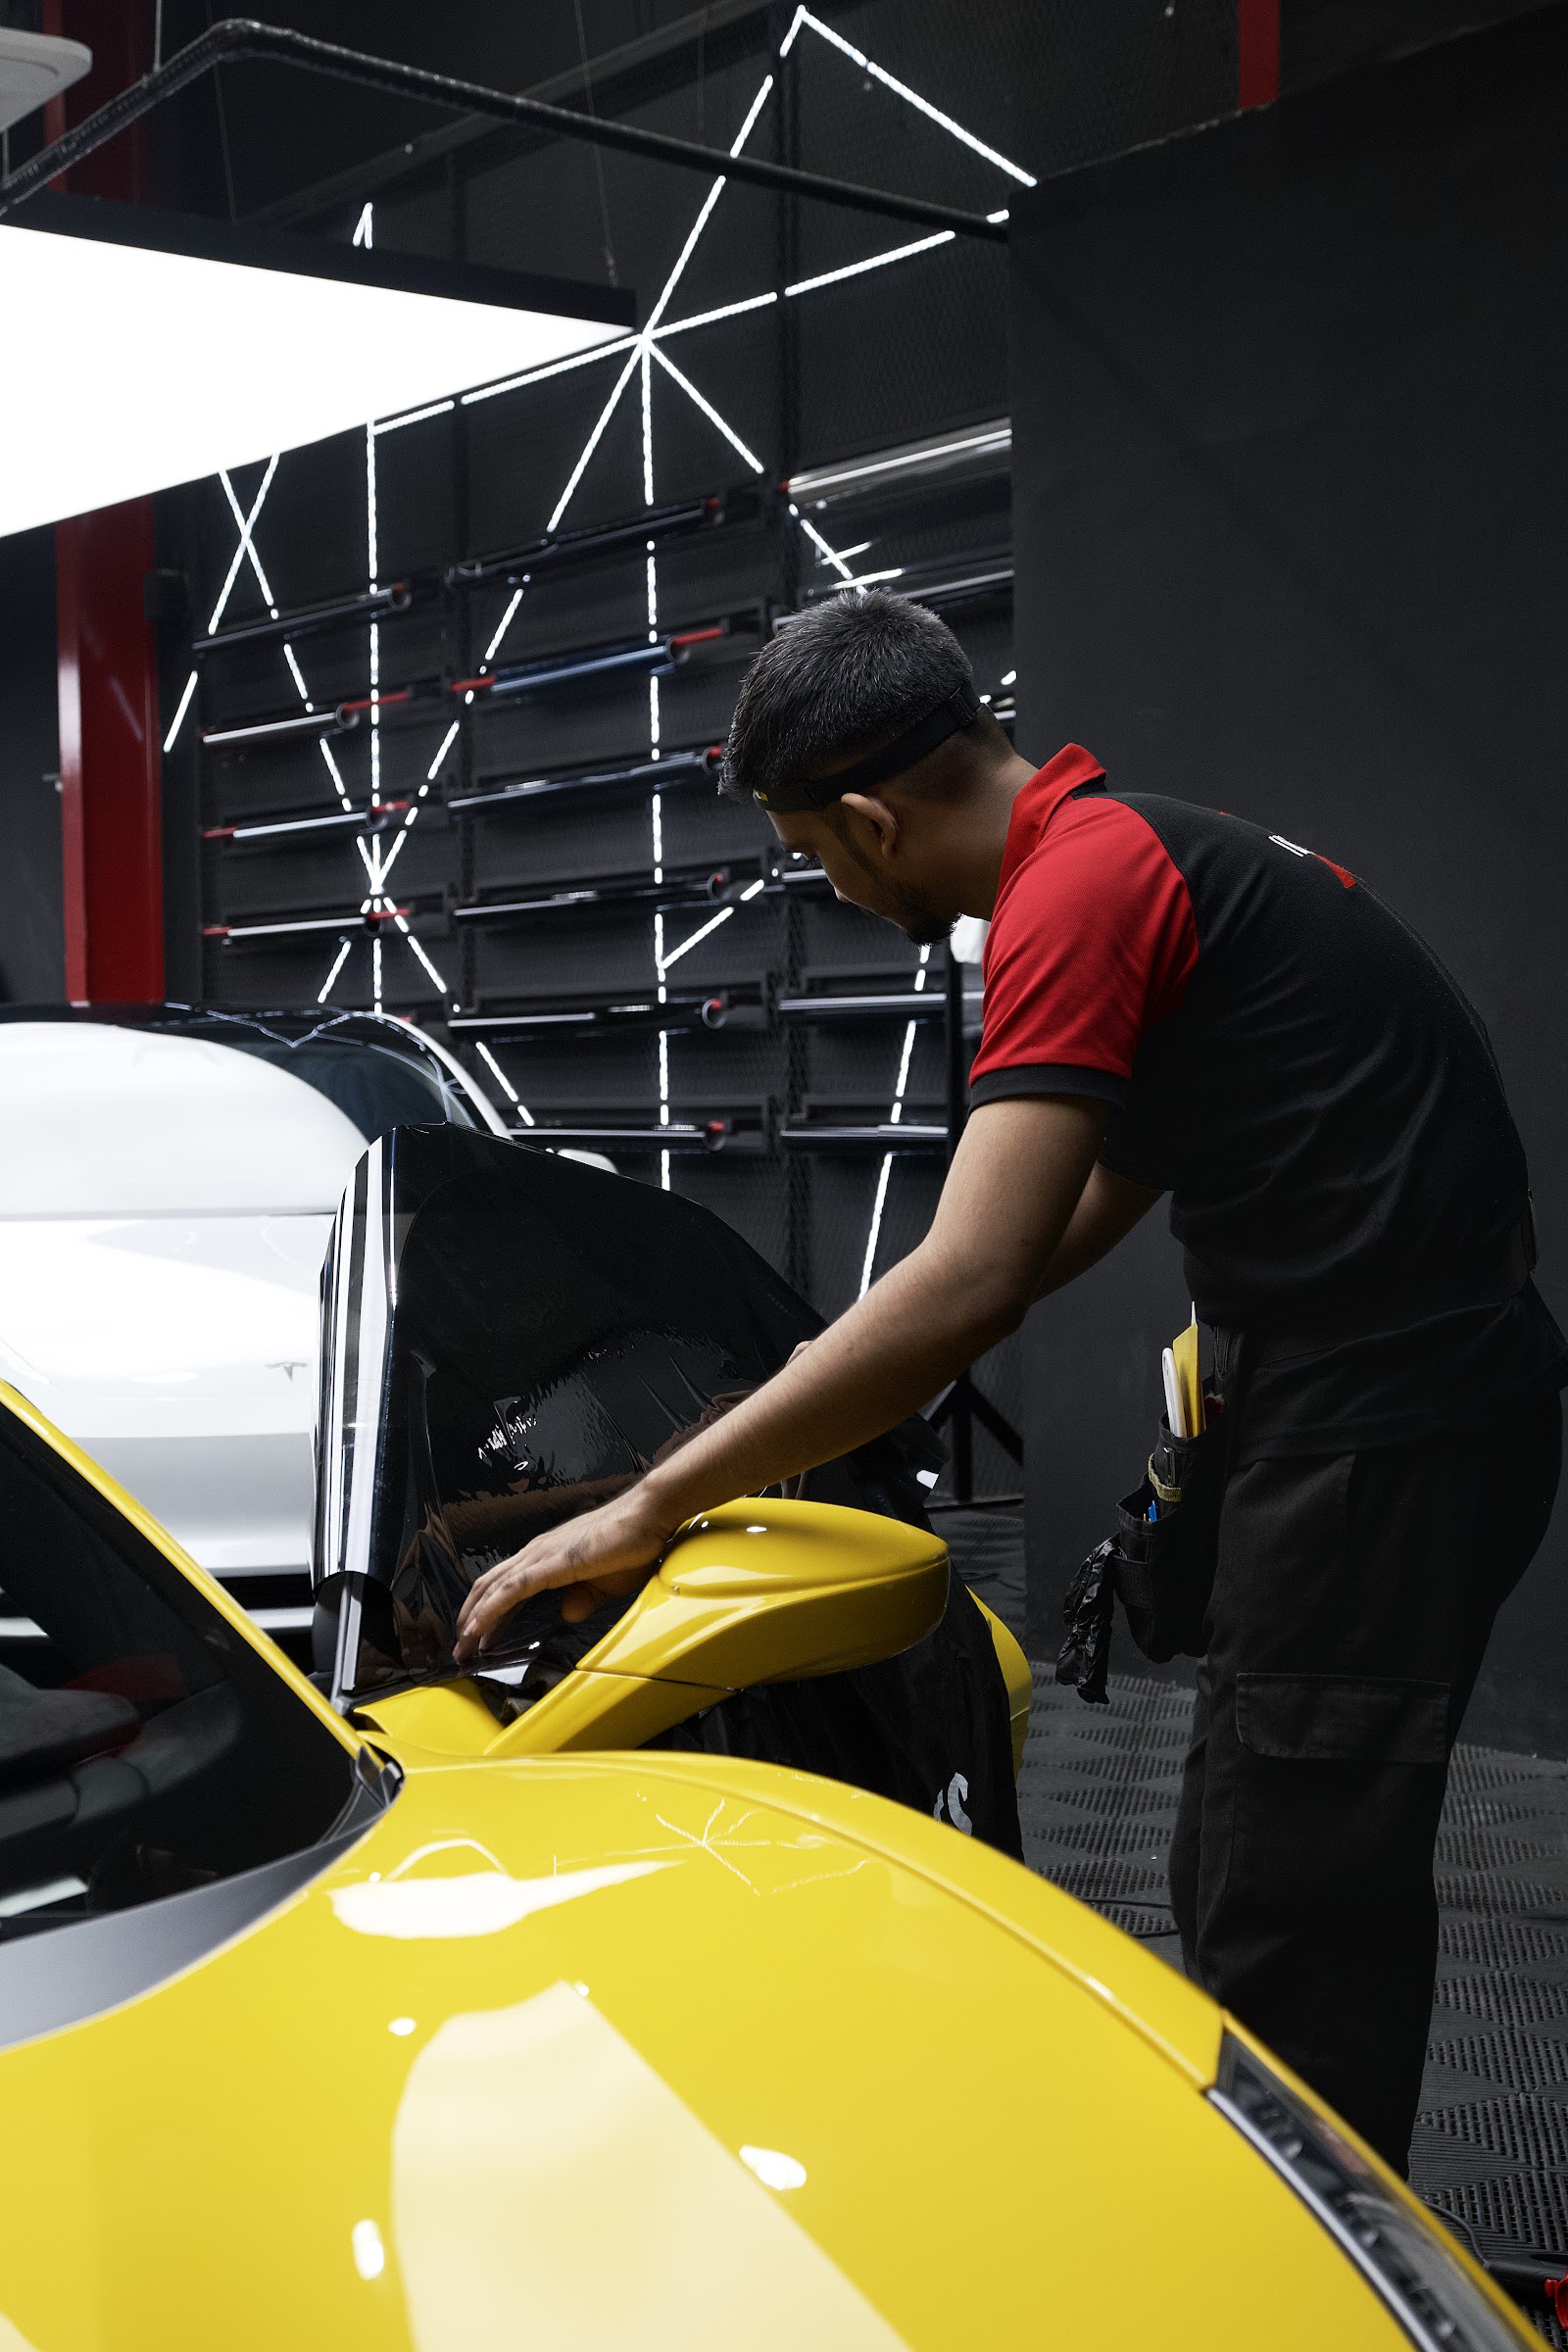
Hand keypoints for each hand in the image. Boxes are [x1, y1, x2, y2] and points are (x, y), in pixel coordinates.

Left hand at [452, 1479, 678, 1661]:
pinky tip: (478, 1628)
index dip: (488, 1613)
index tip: (478, 1640)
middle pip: (490, 1586)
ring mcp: (542, 1555)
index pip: (505, 1586)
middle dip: (471, 1619)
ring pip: (494, 1589)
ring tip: (462, 1646)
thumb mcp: (604, 1584)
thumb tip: (568, 1614)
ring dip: (474, 1619)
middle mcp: (537, 1551)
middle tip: (460, 1649)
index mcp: (547, 1555)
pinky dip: (490, 1611)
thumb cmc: (631, 1545)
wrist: (648, 1517)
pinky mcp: (551, 1563)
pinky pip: (512, 1590)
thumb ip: (583, 1598)